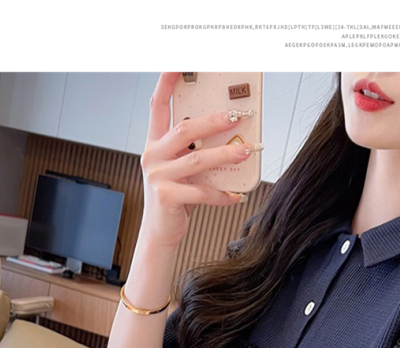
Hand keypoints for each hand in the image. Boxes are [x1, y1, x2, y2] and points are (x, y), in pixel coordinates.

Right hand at [139, 71, 258, 248]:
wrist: (160, 232)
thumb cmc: (174, 199)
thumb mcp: (182, 170)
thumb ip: (195, 153)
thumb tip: (232, 140)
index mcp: (155, 143)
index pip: (159, 105)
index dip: (167, 82)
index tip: (178, 62)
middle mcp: (153, 155)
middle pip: (185, 129)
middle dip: (213, 121)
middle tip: (236, 116)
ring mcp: (158, 176)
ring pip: (197, 160)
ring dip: (225, 155)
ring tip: (246, 152)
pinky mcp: (167, 196)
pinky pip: (202, 192)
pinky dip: (222, 193)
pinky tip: (236, 195)